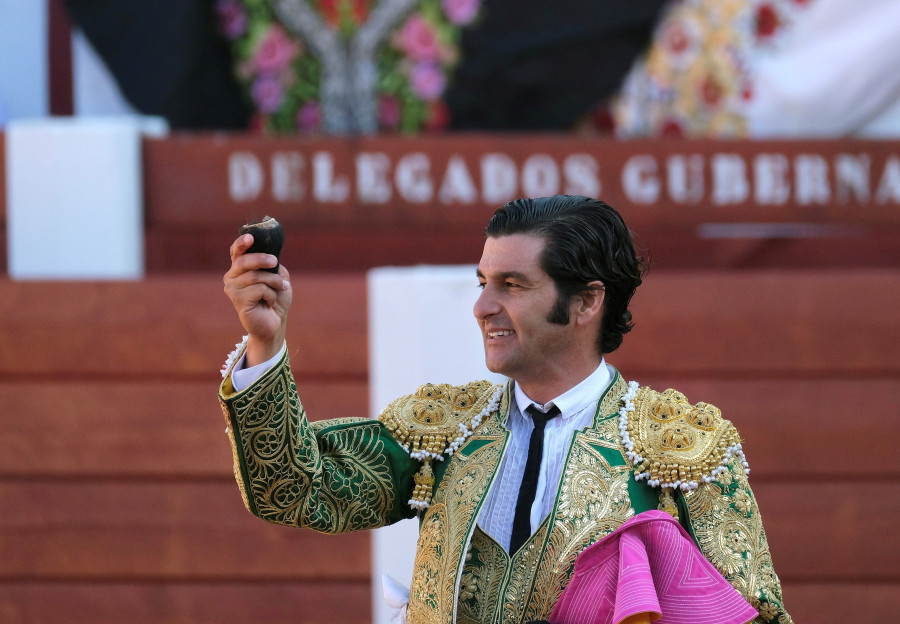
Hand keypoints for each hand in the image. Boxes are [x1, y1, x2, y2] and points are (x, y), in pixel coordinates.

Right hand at [224, 233, 292, 365]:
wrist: (275, 322)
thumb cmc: (275, 298)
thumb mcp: (277, 276)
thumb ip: (272, 264)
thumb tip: (271, 255)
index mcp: (240, 268)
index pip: (237, 252)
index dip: (242, 243)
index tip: (251, 237)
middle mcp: (232, 277)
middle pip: (245, 261)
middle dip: (262, 259)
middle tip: (275, 262)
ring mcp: (232, 289)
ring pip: (256, 276)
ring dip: (274, 281)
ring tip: (282, 288)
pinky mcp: (238, 300)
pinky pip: (259, 289)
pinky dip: (271, 294)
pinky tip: (271, 302)